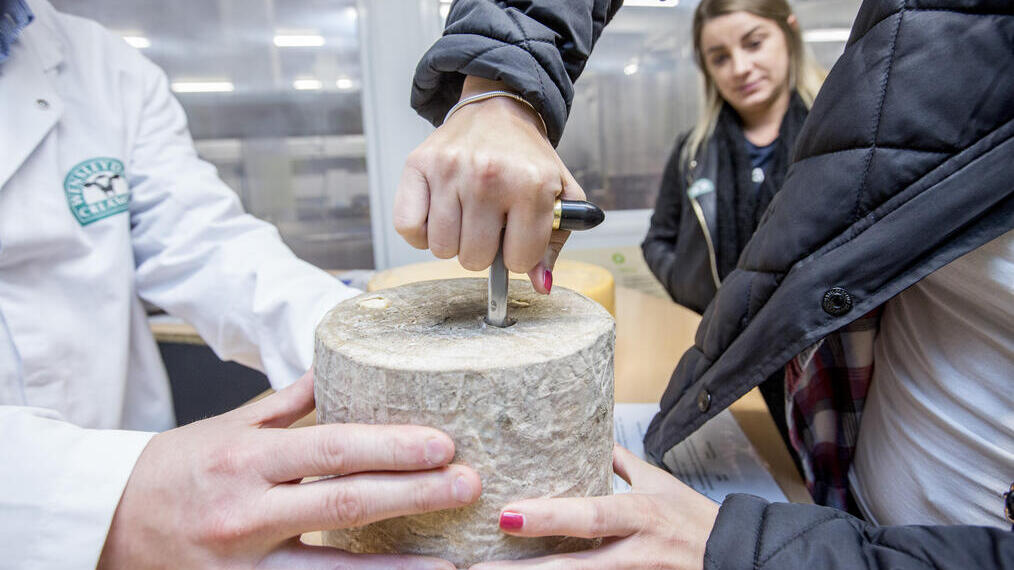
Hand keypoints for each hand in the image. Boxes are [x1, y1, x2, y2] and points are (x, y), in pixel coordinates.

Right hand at [98, 371, 480, 568]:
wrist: (102, 524)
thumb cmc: (170, 471)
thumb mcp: (226, 427)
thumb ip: (287, 404)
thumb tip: (336, 368)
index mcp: (247, 460)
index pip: (332, 449)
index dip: (391, 447)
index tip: (442, 443)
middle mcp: (246, 512)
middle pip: (344, 503)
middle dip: (413, 495)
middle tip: (468, 485)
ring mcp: (243, 563)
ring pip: (330, 569)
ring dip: (396, 566)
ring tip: (450, 560)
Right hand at [395, 76, 585, 293]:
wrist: (498, 112)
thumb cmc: (526, 159)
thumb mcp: (558, 195)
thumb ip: (553, 243)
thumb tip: (541, 285)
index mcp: (532, 185)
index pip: (519, 260)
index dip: (519, 255)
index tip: (516, 235)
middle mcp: (489, 176)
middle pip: (475, 260)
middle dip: (484, 250)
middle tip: (490, 223)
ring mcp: (450, 169)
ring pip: (441, 249)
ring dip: (454, 242)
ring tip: (466, 216)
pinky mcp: (418, 165)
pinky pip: (409, 228)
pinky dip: (421, 233)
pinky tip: (439, 216)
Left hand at [471, 445, 719, 569]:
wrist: (735, 557)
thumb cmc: (692, 518)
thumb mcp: (658, 481)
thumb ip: (617, 461)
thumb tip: (584, 435)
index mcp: (640, 515)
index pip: (590, 516)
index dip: (549, 517)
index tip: (507, 515)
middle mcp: (635, 552)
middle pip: (574, 568)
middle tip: (476, 568)